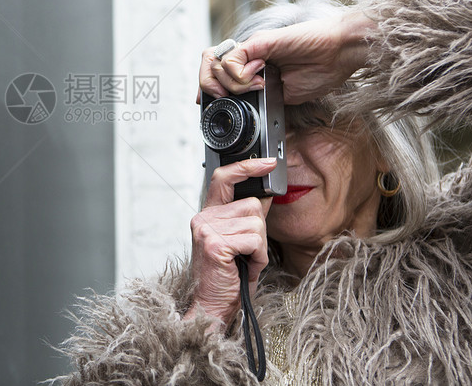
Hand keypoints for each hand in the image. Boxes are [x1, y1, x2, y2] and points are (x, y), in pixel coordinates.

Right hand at [183, 158, 275, 327]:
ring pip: (256, 223)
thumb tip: (266, 196)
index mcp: (207, 215)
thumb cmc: (226, 279)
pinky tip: (245, 267)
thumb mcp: (238, 243)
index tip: (268, 163)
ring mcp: (207, 230)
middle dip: (259, 231)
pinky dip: (259, 257)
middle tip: (247, 254)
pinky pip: (255, 240)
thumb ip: (247, 218)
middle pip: (252, 205)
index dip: (246, 167)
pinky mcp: (216, 244)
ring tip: (245, 262)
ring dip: (260, 247)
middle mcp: (203, 218)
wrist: (212, 307)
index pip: (224, 178)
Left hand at [198, 10, 374, 104]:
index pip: (217, 74)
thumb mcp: (283, 95)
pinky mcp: (260, 42)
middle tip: (224, 99)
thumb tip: (240, 106)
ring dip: (228, 83)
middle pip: (209, 65)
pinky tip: (258, 79)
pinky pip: (233, 57)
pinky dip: (239, 74)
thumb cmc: (321, 71)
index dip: (208, 89)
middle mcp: (249, 56)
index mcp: (253, 67)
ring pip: (216, 62)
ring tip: (250, 89)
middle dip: (208, 87)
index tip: (210, 106)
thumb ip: (260, 98)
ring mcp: (253, 48)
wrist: (341, 54)